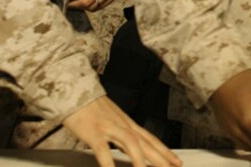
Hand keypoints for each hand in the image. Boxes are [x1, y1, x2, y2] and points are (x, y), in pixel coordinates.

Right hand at [63, 95, 180, 166]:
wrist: (74, 90)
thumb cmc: (89, 107)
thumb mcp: (110, 119)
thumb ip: (120, 134)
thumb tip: (130, 147)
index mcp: (126, 122)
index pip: (150, 138)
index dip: (164, 151)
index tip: (176, 162)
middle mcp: (122, 124)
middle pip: (146, 142)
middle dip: (161, 157)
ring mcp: (108, 127)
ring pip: (131, 143)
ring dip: (141, 160)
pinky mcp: (93, 132)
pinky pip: (103, 150)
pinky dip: (109, 164)